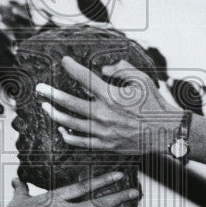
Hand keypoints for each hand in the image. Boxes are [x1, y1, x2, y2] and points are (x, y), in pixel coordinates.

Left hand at [36, 57, 179, 154]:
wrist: (166, 132)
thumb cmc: (154, 103)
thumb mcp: (141, 79)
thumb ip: (121, 68)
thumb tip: (104, 68)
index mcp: (111, 95)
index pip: (84, 78)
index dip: (72, 67)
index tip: (64, 61)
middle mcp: (103, 114)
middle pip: (69, 102)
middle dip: (51, 94)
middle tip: (39, 89)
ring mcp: (103, 132)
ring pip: (70, 123)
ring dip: (55, 114)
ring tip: (45, 107)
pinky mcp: (106, 145)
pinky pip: (80, 142)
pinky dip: (68, 136)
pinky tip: (61, 130)